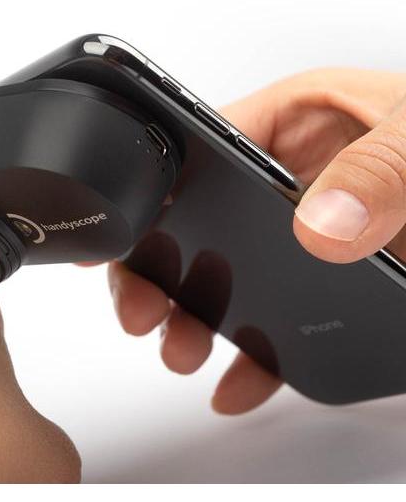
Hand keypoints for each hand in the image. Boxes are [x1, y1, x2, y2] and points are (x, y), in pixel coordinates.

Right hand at [106, 68, 405, 413]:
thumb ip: (381, 170)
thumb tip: (320, 223)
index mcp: (304, 118)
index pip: (203, 144)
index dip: (156, 189)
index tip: (122, 234)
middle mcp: (298, 176)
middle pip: (203, 223)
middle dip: (164, 271)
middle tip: (143, 312)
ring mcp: (315, 233)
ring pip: (234, 277)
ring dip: (200, 319)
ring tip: (181, 351)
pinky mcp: (339, 280)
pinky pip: (283, 318)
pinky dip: (258, 355)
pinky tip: (241, 382)